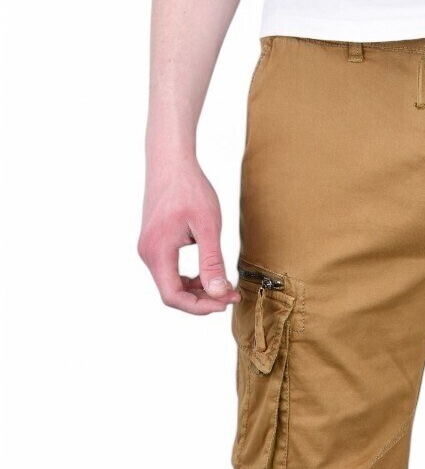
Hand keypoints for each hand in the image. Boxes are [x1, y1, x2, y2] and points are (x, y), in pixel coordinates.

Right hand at [138, 156, 239, 314]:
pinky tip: (210, 273)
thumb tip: (217, 293)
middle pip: (173, 293)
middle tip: (231, 293)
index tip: (224, 302)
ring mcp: (149, 249)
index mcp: (157, 251)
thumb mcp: (208, 226)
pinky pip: (171, 272)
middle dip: (203, 299)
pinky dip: (192, 278)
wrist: (171, 161)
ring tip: (225, 285)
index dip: (199, 307)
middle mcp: (148, 253)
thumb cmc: (189, 188)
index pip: (173, 296)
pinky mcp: (155, 244)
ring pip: (173, 284)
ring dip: (199, 290)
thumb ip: (211, 262)